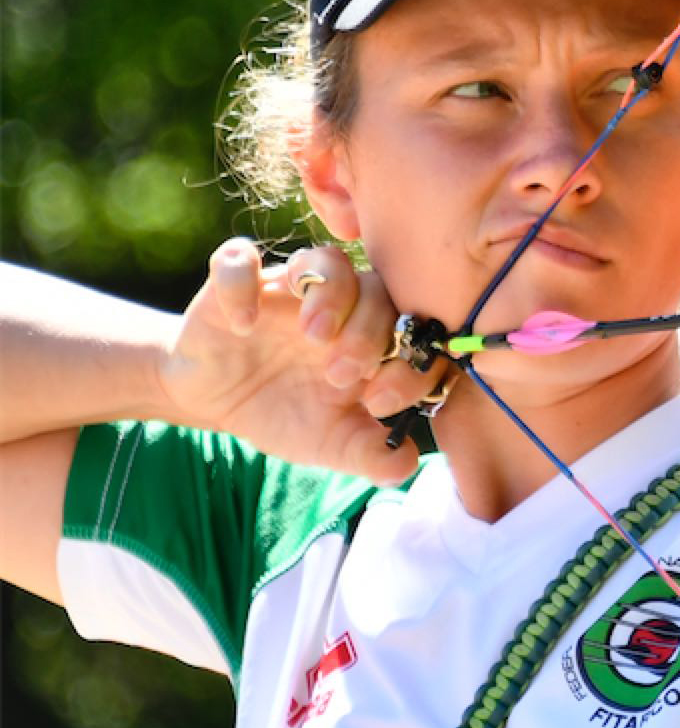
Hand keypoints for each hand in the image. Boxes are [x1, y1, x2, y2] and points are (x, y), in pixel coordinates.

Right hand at [155, 239, 441, 484]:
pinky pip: (240, 259)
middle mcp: (341, 306)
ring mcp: (290, 289)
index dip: (410, 363)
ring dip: (329, 295)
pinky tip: (243, 324)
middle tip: (342, 373)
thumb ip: (368, 453)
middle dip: (369, 330)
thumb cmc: (285, 414)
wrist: (216, 401)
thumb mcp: (329, 442)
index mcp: (374, 340)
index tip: (380, 403)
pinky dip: (241, 282)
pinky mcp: (237, 282)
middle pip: (378, 289)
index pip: (415, 332)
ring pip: (327, 260)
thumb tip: (406, 468)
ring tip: (313, 336)